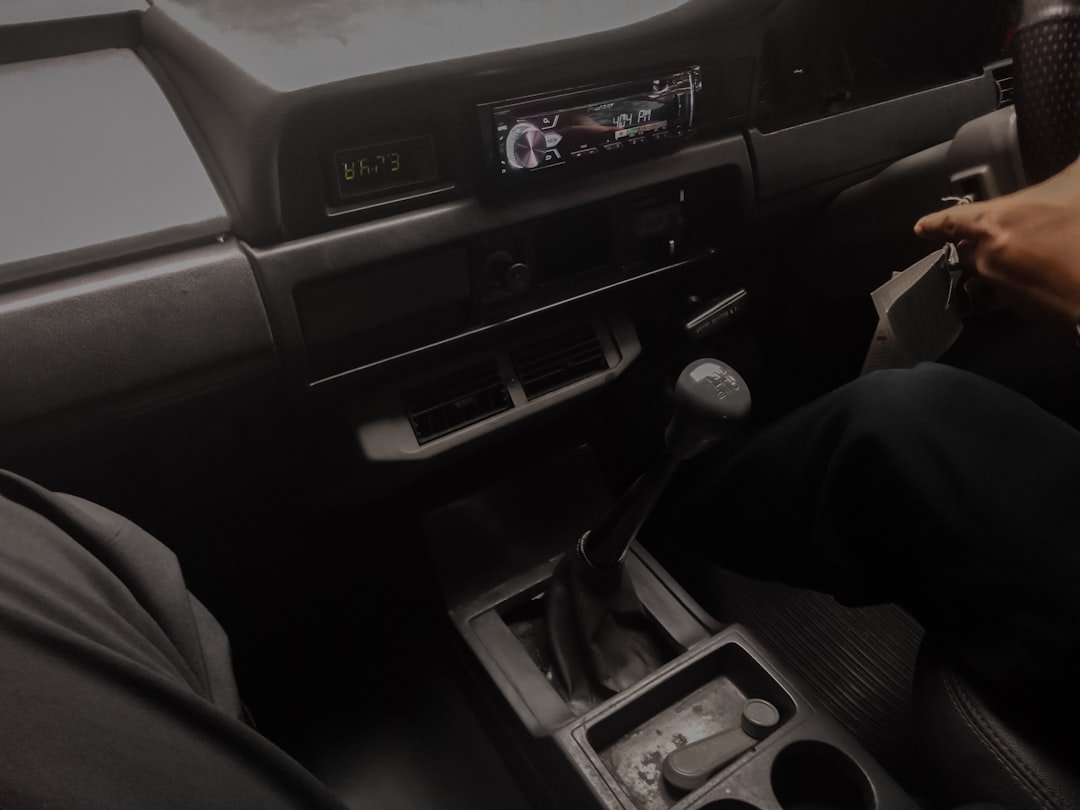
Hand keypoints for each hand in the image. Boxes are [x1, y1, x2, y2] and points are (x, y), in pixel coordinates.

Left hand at [914, 158, 1079, 333]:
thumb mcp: (1078, 186)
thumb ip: (1070, 171)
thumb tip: (1075, 161)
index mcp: (993, 223)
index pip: (951, 221)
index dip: (935, 223)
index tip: (919, 228)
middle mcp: (987, 257)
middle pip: (965, 252)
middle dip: (970, 248)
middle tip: (980, 243)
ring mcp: (1000, 287)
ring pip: (981, 279)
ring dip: (987, 273)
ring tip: (1009, 265)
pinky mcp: (1019, 310)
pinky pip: (1004, 297)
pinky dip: (1012, 288)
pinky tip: (1034, 281)